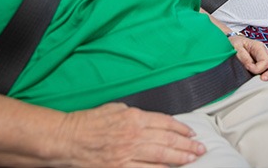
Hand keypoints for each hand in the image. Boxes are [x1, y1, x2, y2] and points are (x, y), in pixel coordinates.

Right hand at [58, 103, 205, 166]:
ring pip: (161, 157)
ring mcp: (128, 154)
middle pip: (168, 141)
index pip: (165, 123)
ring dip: (180, 158)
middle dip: (187, 145)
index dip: (181, 129)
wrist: (67, 140)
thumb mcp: (115, 109)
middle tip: (200, 148)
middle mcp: (134, 136)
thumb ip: (134, 114)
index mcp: (134, 118)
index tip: (191, 133)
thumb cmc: (87, 123)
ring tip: (193, 158)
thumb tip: (148, 119)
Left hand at [230, 34, 267, 80]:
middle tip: (263, 80)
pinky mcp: (264, 67)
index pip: (265, 60)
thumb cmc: (233, 44)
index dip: (258, 68)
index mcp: (258, 47)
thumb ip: (242, 55)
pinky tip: (261, 83)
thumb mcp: (235, 46)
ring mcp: (266, 60)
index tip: (248, 69)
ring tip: (262, 83)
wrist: (231, 44)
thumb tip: (250, 66)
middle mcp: (265, 53)